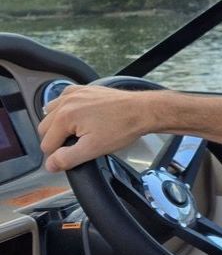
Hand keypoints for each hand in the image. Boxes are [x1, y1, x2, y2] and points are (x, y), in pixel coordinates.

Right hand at [38, 85, 155, 171]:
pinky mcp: (84, 89)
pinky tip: (80, 118)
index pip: (46, 143)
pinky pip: (64, 100)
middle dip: (56, 139)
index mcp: (65, 116)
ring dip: (58, 124)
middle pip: (45, 127)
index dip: (57, 154)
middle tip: (76, 146)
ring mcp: (75, 93)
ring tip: (78, 133)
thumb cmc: (122, 127)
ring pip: (51, 113)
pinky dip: (66, 110)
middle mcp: (66, 101)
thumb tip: (51, 164)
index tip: (71, 157)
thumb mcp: (93, 149)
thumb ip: (68, 158)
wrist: (142, 111)